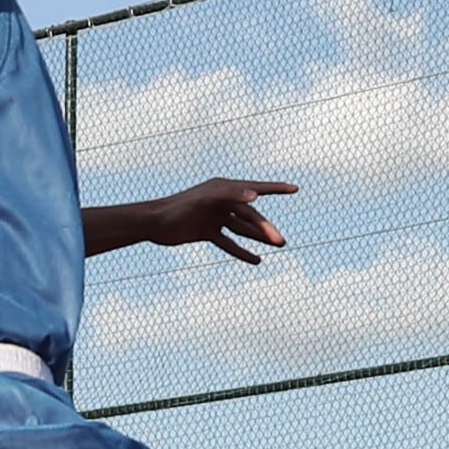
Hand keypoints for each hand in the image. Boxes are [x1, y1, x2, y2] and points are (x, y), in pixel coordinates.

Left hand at [124, 178, 294, 264]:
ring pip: (243, 229)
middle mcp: (222, 202)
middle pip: (250, 216)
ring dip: (259, 237)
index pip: (255, 188)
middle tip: (282, 242)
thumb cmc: (179, 207)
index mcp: (224, 189)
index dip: (276, 189)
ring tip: (278, 246)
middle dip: (266, 228)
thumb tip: (257, 197)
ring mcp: (215, 217)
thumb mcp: (207, 199)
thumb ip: (231, 194)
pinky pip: (229, 242)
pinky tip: (256, 260)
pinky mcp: (207, 232)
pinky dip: (241, 251)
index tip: (295, 189)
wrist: (154, 223)